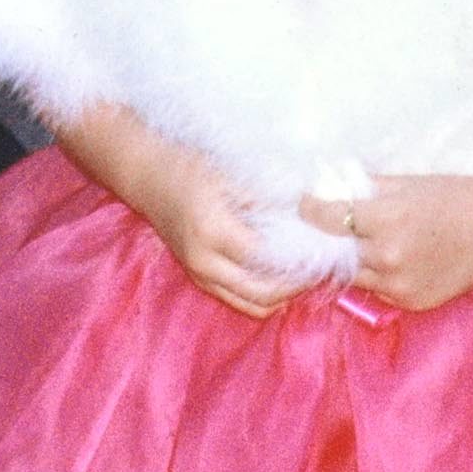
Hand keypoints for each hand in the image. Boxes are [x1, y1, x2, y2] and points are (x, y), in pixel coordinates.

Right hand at [122, 136, 312, 318]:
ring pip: (251, 305)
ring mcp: (199, 275)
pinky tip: (281, 276)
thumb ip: (269, 198)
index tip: (323, 249)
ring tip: (305, 275)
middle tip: (321, 269)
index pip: (267, 259)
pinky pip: (238, 299)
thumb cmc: (191, 166)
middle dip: (296, 287)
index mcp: (213, 231)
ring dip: (281, 296)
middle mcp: (204, 262)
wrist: (148, 176)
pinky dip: (263, 294)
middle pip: (261, 294)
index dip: (299, 259)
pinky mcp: (199, 279)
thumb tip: (309, 214)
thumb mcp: (233, 173)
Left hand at [300, 172, 472, 312]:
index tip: (307, 205)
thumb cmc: (455, 196)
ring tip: (366, 243)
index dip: (312, 210)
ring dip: (352, 262)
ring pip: (354, 277)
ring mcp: (400, 287)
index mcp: (387, 221)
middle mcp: (390, 258)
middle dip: (330, 240)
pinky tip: (396, 261)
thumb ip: (363, 191)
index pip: (328, 219)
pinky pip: (379, 292)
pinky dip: (378, 277)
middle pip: (336, 254)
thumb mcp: (405, 184)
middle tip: (330, 227)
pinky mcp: (412, 304)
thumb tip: (327, 191)